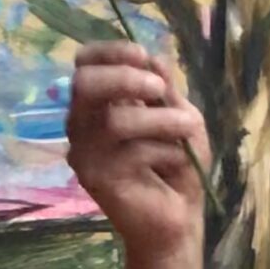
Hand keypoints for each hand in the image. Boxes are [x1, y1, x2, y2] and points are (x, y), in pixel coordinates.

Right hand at [66, 41, 210, 259]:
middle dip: (127, 78)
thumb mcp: (180, 116)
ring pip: (115, 119)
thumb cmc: (178, 163)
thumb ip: (164, 89)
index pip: (85, 63)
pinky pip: (133, 152)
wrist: (178, 217)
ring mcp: (84, 152)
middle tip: (160, 90)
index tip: (144, 55)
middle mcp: (82, 124)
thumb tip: (153, 57)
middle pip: (84, 83)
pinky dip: (166, 151)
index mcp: (99, 102)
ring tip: (187, 130)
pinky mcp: (96, 180)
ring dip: (161, 120)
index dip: (112, 51)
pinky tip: (175, 165)